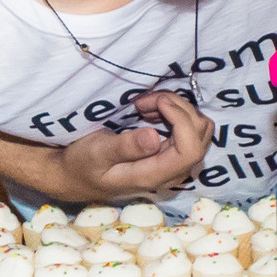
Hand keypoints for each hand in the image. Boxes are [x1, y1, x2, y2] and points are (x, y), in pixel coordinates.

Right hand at [53, 91, 212, 198]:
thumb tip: (155, 137)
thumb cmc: (83, 164)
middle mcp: (172, 171)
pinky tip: (150, 111)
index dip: (182, 120)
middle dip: (178, 108)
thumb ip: (125, 147)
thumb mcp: (97, 153)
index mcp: (155, 175)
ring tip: (145, 105)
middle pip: (199, 135)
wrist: (77, 175)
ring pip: (199, 128)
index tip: (157, 102)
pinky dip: (175, 112)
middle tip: (144, 101)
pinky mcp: (172, 152)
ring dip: (177, 108)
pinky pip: (189, 128)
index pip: (190, 150)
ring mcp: (174, 162)